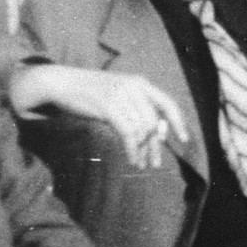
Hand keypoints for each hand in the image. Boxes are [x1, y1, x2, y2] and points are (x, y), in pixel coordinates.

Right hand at [10, 64, 187, 168]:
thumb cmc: (90, 92)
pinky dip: (133, 149)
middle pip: (154, 122)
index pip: (168, 103)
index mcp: (140, 82)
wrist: (62, 83)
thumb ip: (137, 107)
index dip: (178, 122)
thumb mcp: (118, 93)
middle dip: (156, 145)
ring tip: (142, 164)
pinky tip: (132, 159)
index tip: (183, 139)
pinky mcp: (109, 107)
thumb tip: (157, 133)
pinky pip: (129, 133)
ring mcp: (122, 95)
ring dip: (143, 151)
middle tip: (155, 162)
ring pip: (142, 129)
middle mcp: (134, 86)